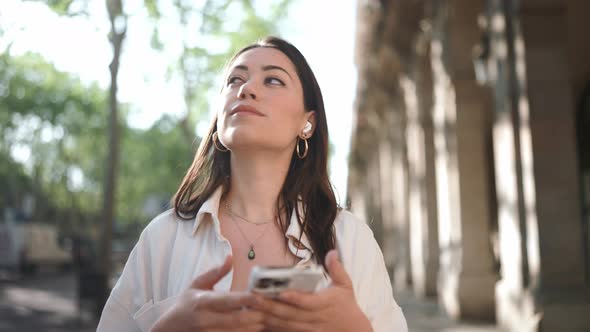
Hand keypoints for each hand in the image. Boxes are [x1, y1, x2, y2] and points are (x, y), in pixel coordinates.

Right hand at [151, 255, 263, 331]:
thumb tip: (230, 257)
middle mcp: (205, 319)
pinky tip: (255, 327)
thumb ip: (215, 273)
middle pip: (236, 320)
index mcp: (202, 301)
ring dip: (254, 326)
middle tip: (271, 309)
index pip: (227, 300)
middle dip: (255, 316)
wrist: (169, 329)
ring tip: (267, 318)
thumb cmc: (186, 304)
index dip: (245, 300)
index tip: (261, 296)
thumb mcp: (196, 285)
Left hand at [254, 250, 372, 331]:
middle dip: (271, 306)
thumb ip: (337, 269)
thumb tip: (332, 252)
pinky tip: (257, 320)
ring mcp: (308, 329)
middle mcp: (315, 318)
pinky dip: (271, 327)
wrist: (353, 331)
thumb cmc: (347, 305)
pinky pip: (285, 331)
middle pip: (291, 314)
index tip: (281, 292)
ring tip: (250, 308)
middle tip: (253, 298)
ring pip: (285, 324)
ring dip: (267, 316)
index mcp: (325, 304)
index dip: (295, 298)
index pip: (308, 302)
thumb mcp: (345, 285)